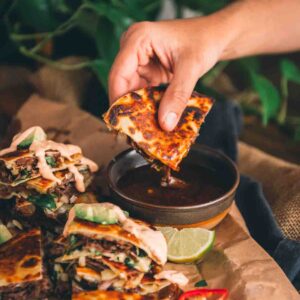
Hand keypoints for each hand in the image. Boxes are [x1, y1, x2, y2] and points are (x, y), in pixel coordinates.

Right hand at [108, 17, 228, 130]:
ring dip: (137, 107)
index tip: (123, 123)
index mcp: (138, 39)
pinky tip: (152, 116)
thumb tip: (166, 124)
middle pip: (122, 84)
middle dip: (128, 107)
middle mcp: (133, 48)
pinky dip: (146, 103)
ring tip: (143, 126)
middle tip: (134, 130)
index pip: (118, 74)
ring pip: (130, 89)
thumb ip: (177, 96)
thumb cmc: (203, 41)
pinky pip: (141, 90)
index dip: (117, 100)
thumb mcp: (191, 68)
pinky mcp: (147, 69)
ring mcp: (139, 59)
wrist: (214, 36)